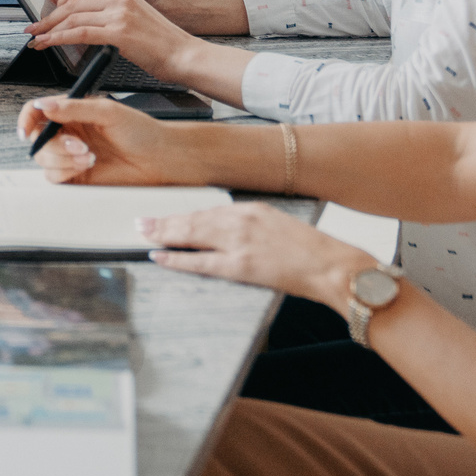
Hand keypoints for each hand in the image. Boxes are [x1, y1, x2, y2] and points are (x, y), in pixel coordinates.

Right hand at [17, 93, 193, 184]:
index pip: (37, 112)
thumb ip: (74, 107)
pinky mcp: (75, 175)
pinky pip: (54, 176)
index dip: (27, 120)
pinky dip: (65, 172)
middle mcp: (68, 132)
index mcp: (72, 111)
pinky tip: (85, 166)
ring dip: (62, 160)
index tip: (26, 132)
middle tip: (78, 146)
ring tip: (88, 157)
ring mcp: (70, 154)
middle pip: (37, 139)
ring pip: (43, 159)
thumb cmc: (140, 131)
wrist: (158, 158)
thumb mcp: (107, 111)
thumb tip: (44, 105)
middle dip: (54, 145)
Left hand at [27, 0, 202, 80]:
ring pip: (72, 16)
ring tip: (36, 39)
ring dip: (49, 29)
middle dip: (49, 16)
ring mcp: (119, 14)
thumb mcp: (138, 20)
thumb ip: (115, 17)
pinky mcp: (119, 32)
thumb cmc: (164, 45)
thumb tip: (92, 27)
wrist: (184, 54)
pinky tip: (49, 44)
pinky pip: (80, 32)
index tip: (50, 14)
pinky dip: (59, 38)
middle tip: (34, 28)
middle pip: (72, 0)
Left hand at [137, 202, 380, 305]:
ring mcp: (239, 242)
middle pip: (194, 218)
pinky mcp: (241, 266)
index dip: (184, 213)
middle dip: (165, 221)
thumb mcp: (279, 225)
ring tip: (145, 235)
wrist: (332, 267)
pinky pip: (199, 261)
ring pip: (192, 235)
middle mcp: (243, 220)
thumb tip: (225, 232)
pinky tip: (160, 256)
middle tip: (142, 222)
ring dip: (165, 235)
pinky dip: (176, 259)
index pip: (209, 209)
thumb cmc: (312, 250)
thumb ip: (251, 226)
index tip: (166, 214)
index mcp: (253, 208)